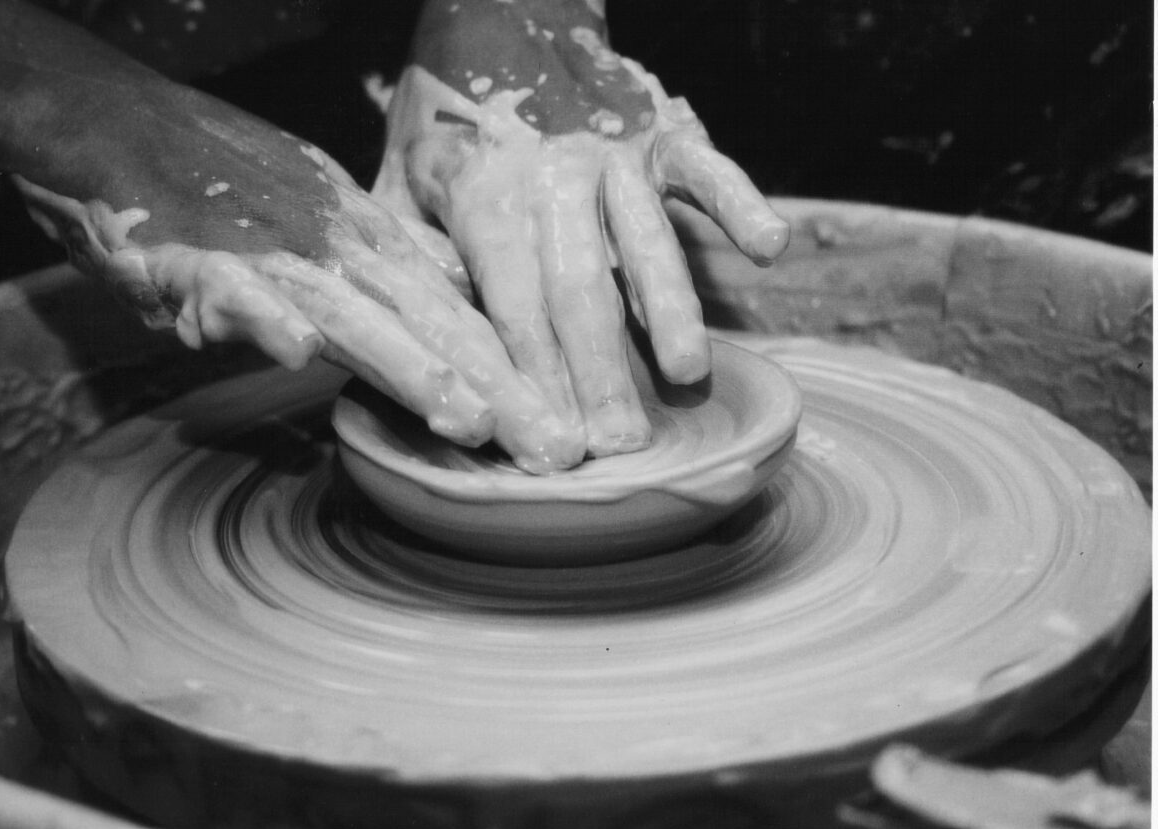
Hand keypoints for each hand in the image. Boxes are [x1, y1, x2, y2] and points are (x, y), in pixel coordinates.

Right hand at [14, 88, 583, 471]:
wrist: (123, 124)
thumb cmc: (227, 184)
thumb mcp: (329, 218)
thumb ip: (390, 264)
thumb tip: (462, 302)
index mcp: (370, 243)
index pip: (457, 311)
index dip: (511, 369)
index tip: (559, 428)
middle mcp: (335, 247)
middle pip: (427, 320)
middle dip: (492, 388)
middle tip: (547, 448)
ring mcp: (268, 252)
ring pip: (351, 313)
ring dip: (408, 365)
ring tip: (464, 417)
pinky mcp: (192, 259)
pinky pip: (231, 290)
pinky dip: (263, 316)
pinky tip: (298, 352)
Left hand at [374, 0, 788, 456]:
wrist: (499, 23)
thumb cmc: (447, 127)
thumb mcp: (397, 188)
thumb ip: (410, 262)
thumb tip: (422, 342)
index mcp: (486, 200)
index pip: (513, 307)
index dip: (533, 381)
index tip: (546, 448)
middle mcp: (552, 178)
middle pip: (580, 290)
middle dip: (599, 374)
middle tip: (616, 446)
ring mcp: (614, 154)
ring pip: (646, 243)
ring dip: (668, 310)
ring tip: (684, 375)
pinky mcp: (663, 133)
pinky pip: (707, 169)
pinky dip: (740, 202)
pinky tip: (768, 246)